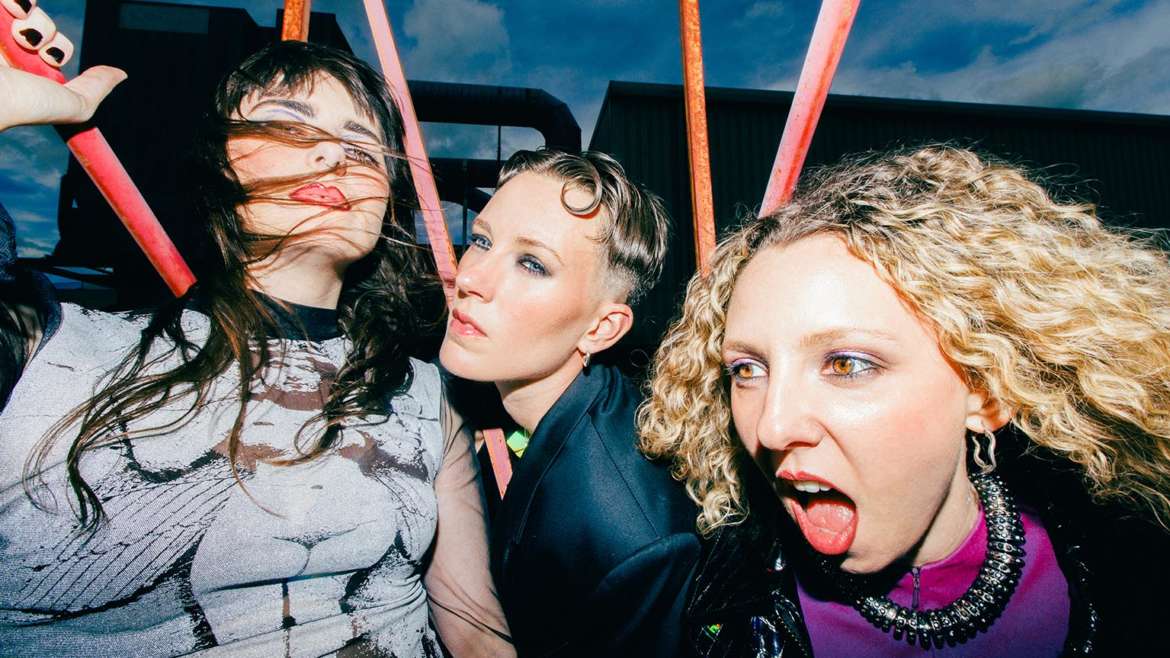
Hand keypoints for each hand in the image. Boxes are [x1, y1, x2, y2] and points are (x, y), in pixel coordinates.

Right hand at [1, 1, 124, 130]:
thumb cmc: (18, 101)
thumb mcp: (68, 105)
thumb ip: (93, 90)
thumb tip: (119, 74)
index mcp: (18, 74)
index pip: (47, 48)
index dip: (54, 47)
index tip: (49, 58)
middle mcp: (1, 51)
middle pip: (36, 24)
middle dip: (43, 29)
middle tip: (31, 44)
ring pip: (24, 7)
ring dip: (31, 15)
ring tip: (19, 29)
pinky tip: (11, 7)